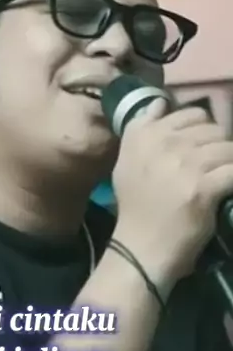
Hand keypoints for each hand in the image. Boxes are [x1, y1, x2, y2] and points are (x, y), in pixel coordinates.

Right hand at [112, 99, 232, 281]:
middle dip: (219, 148)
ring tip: (221, 180)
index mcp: (144, 136)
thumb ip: (141, 129)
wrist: (141, 247)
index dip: (203, 131)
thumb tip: (160, 102)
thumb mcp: (128, 163)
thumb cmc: (137, 207)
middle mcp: (162, 145)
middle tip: (213, 168)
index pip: (192, 115)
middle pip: (213, 130)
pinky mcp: (203, 188)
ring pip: (227, 149)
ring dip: (229, 164)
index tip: (201, 150)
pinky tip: (227, 189)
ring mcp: (184, 165)